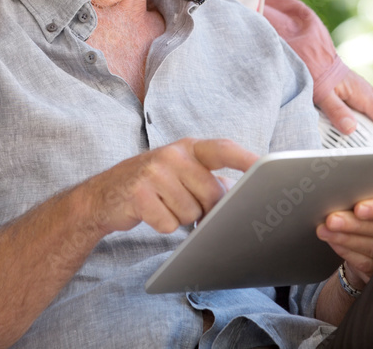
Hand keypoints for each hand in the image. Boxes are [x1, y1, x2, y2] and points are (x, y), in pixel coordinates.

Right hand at [77, 138, 258, 236]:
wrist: (104, 194)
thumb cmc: (152, 185)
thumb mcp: (181, 174)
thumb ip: (211, 179)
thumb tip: (243, 195)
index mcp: (188, 147)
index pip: (223, 149)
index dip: (246, 158)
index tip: (268, 167)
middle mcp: (172, 154)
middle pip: (212, 195)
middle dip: (205, 210)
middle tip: (184, 203)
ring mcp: (153, 171)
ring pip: (191, 214)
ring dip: (180, 218)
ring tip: (163, 204)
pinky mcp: (139, 193)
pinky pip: (169, 224)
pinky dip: (162, 226)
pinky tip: (150, 212)